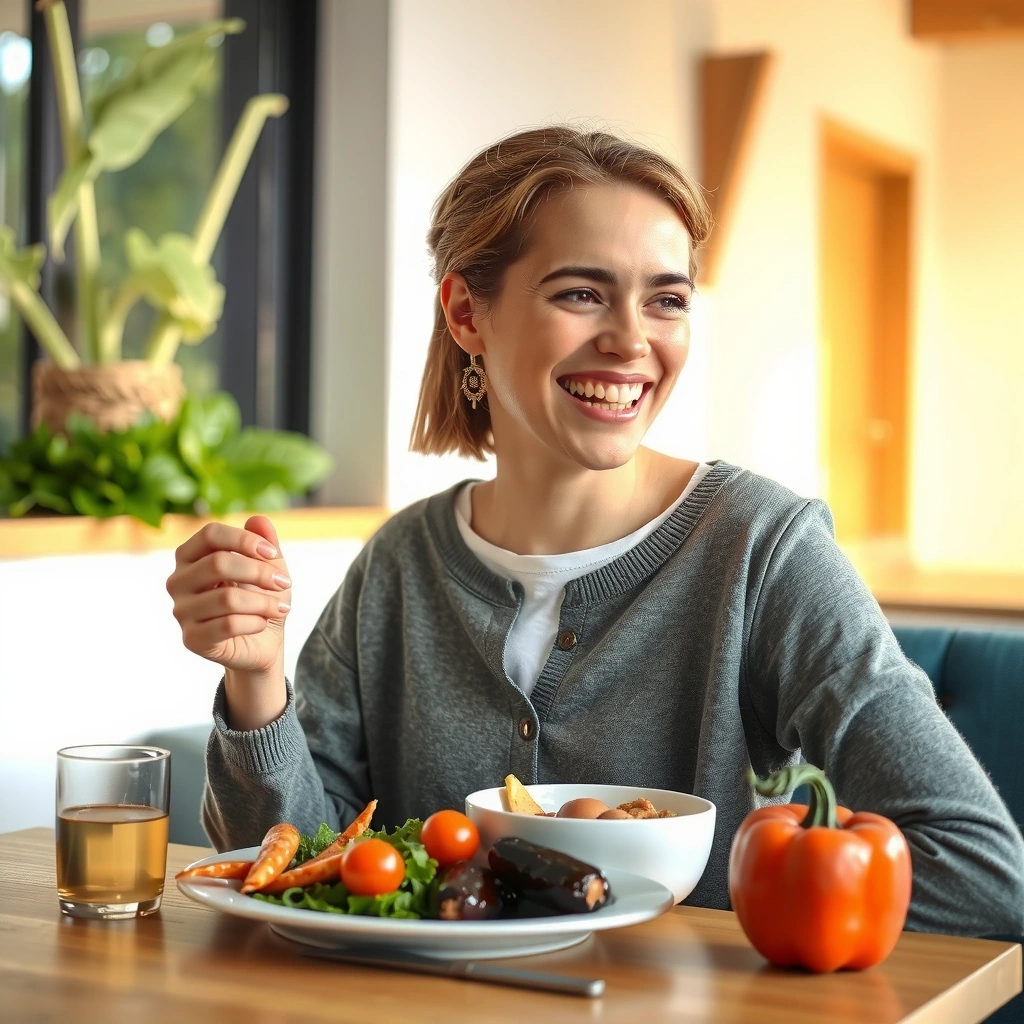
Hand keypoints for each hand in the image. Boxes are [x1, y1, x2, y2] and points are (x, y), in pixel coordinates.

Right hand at [167, 516, 291, 674]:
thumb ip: (264, 542)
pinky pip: (228, 625)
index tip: (272, 554)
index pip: (210, 534)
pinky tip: (263, 623)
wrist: (262, 642)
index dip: (245, 540)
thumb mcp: (268, 566)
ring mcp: (181, 611)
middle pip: (218, 563)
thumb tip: (259, 520)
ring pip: (227, 598)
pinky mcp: (192, 639)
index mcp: (190, 556)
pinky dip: (255, 622)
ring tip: (281, 608)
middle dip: (259, 572)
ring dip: (263, 602)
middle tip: (284, 583)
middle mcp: (177, 581)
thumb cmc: (260, 597)